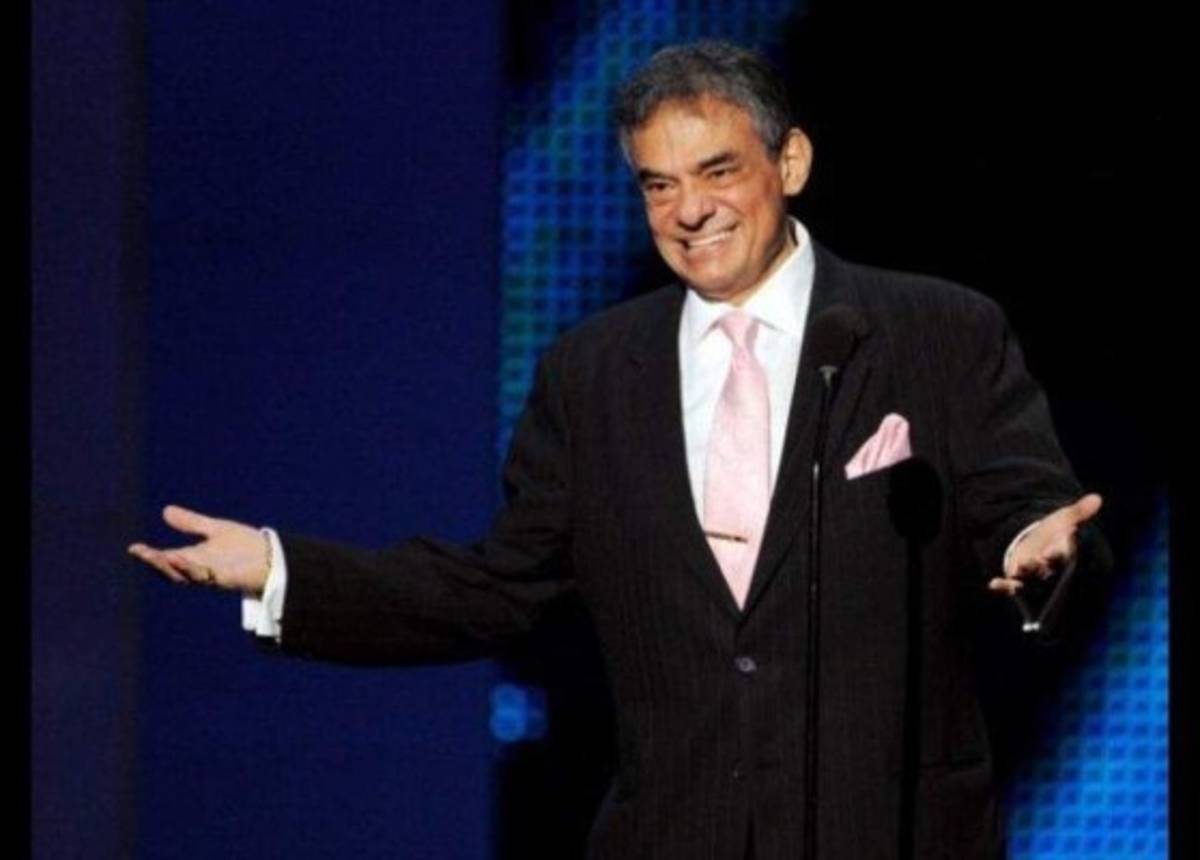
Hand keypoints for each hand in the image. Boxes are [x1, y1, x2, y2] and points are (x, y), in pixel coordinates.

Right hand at [127, 504, 270, 593]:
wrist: (272, 557)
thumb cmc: (244, 545)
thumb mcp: (214, 529)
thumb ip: (191, 523)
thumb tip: (166, 510)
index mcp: (194, 557)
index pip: (166, 558)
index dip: (150, 555)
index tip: (134, 548)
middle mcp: (199, 568)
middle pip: (172, 570)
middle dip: (157, 563)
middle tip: (143, 554)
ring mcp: (212, 575)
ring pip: (187, 575)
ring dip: (174, 567)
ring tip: (161, 556)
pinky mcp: (226, 579)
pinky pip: (207, 577)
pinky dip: (195, 569)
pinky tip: (186, 559)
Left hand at [987, 493, 1102, 595]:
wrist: (1035, 543)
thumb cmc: (1052, 533)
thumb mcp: (1063, 519)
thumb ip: (1079, 512)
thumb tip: (1097, 498)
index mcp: (1060, 556)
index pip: (1061, 558)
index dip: (1057, 555)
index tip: (1051, 550)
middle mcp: (1047, 570)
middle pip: (1044, 572)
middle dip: (1039, 567)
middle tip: (1034, 560)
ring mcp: (1031, 577)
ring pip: (1028, 581)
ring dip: (1022, 577)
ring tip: (1017, 569)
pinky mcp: (1016, 581)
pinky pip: (1009, 588)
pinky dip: (1002, 587)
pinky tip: (993, 584)